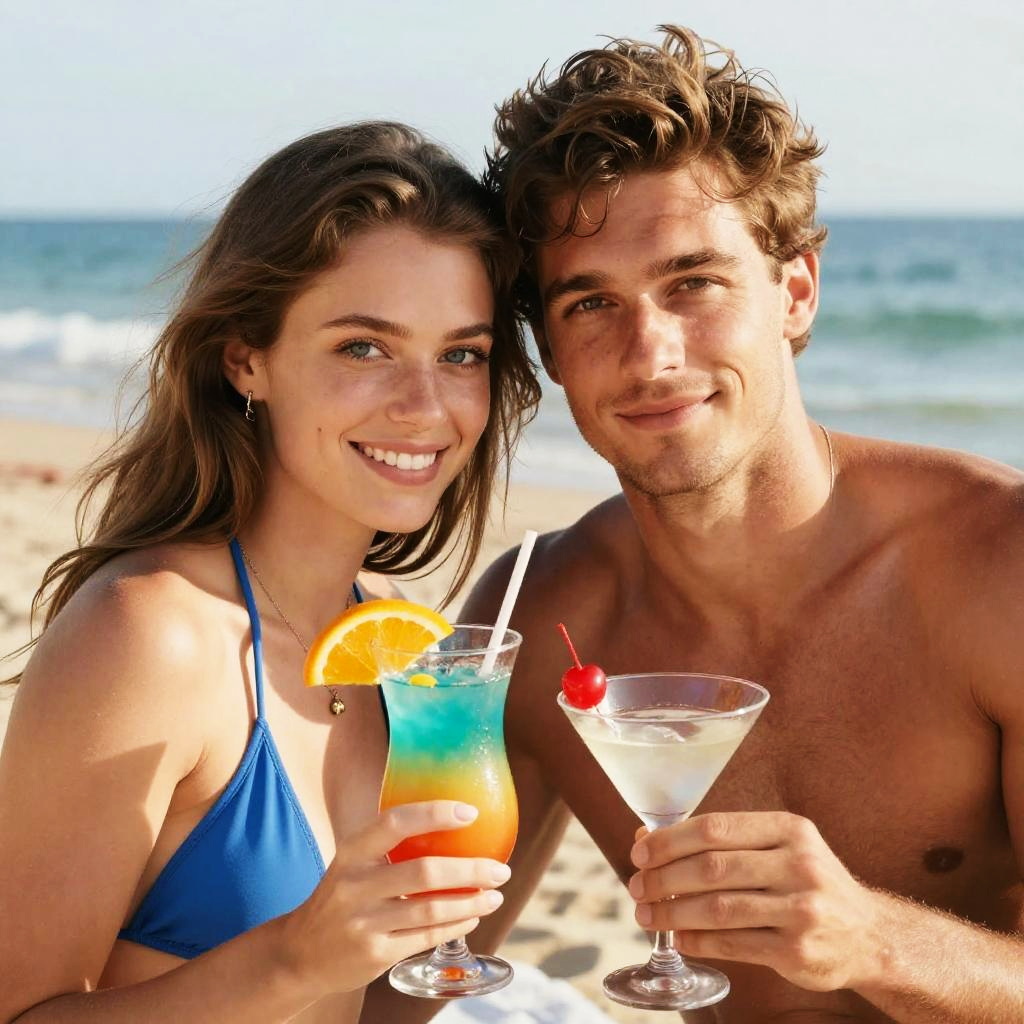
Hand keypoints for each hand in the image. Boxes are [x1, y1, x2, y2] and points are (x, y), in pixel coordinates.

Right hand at [282, 800, 509, 996]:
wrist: (299, 953)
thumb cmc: (340, 898)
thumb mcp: (353, 863)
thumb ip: (388, 846)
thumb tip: (450, 821)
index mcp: (352, 851)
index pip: (395, 822)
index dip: (435, 814)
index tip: (471, 812)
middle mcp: (355, 884)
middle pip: (424, 872)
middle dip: (471, 870)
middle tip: (500, 868)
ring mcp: (364, 922)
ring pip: (431, 908)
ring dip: (471, 901)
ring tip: (495, 894)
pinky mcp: (374, 954)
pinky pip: (426, 936)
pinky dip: (456, 924)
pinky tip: (473, 915)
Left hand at [629, 812, 883, 991]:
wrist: (868, 935)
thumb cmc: (806, 883)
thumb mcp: (779, 848)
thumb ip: (722, 842)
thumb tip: (647, 836)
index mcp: (790, 829)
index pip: (715, 828)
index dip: (669, 840)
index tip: (640, 851)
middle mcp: (799, 864)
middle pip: (712, 867)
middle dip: (663, 877)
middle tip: (636, 886)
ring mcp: (802, 909)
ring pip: (718, 908)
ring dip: (672, 912)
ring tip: (647, 914)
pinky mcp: (798, 951)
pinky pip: (734, 944)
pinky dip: (698, 941)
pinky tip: (678, 938)